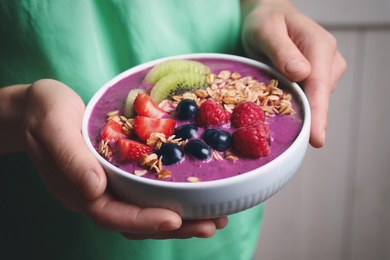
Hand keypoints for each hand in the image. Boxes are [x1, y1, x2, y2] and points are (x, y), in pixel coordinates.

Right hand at [21, 79, 227, 238]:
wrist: (41, 106)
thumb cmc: (43, 113)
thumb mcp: (52, 127)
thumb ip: (71, 158)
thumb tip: (96, 189)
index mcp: (78, 189)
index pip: (112, 214)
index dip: (144, 220)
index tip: (175, 220)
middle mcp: (97, 193)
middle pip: (137, 220)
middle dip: (174, 227)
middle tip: (211, 225)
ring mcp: (109, 185)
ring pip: (145, 210)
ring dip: (180, 218)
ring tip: (214, 218)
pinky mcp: (120, 172)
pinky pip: (146, 191)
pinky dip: (171, 197)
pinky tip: (195, 194)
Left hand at [241, 0, 346, 146]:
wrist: (269, 17)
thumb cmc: (266, 22)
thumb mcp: (266, 31)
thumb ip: (282, 51)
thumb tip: (301, 74)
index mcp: (320, 47)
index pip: (319, 86)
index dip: (317, 114)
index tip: (316, 138)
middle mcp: (328, 61)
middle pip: (317, 99)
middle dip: (302, 118)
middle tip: (283, 138)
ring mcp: (324, 72)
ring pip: (312, 101)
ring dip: (295, 111)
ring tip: (272, 113)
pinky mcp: (314, 80)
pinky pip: (306, 98)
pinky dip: (293, 106)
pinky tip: (278, 108)